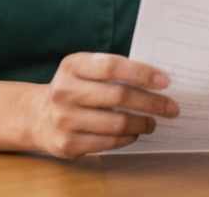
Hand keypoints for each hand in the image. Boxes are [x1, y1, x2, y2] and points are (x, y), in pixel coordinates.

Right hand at [26, 52, 178, 157]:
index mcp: (72, 65)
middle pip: (119, 96)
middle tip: (171, 107)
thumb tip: (157, 80)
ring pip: (117, 123)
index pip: (113, 66)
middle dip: (152, 102)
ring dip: (142, 123)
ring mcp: (64, 119)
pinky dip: (127, 137)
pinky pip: (108, 142)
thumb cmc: (74, 88)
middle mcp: (64, 91)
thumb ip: (113, 70)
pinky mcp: (67, 144)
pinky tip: (134, 132)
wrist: (38, 116)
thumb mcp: (85, 69)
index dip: (142, 73)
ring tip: (152, 122)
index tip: (165, 81)